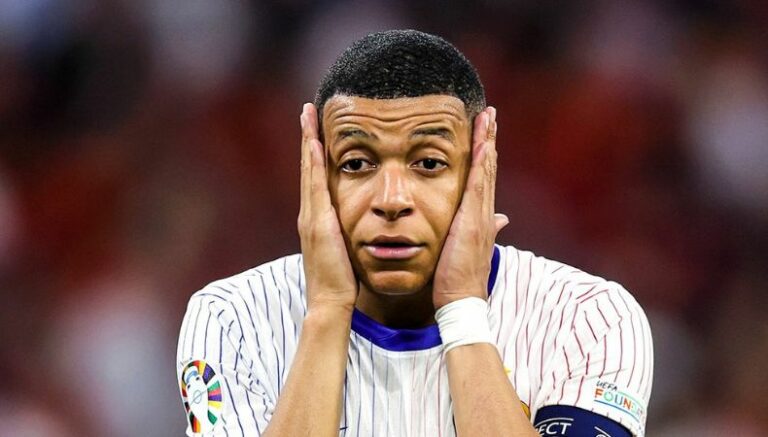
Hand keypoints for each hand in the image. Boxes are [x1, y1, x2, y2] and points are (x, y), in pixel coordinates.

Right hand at [298, 103, 357, 311]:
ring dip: (308, 140)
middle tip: (308, 109)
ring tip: (308, 114)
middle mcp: (310, 212)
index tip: (316, 128)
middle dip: (308, 137)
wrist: (331, 302)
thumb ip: (345, 234)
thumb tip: (357, 222)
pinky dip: (312, 160)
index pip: (315, 178)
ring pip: (308, 169)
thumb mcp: (343, 250)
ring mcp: (310, 215)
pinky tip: (315, 140)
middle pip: (308, 166)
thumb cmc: (341, 281)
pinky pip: (314, 183)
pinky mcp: (316, 220)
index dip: (315, 152)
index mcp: (317, 219)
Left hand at [432, 107, 507, 308]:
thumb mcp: (471, 249)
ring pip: (486, 171)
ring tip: (488, 117)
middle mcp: (485, 212)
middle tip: (490, 113)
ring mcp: (481, 215)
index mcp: (481, 218)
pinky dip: (482, 163)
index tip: (485, 131)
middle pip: (489, 168)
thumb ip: (485, 231)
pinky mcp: (473, 220)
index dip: (486, 153)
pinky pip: (478, 185)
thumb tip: (502, 219)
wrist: (462, 300)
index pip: (484, 178)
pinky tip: (482, 143)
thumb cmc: (460, 279)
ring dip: (487, 142)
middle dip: (490, 139)